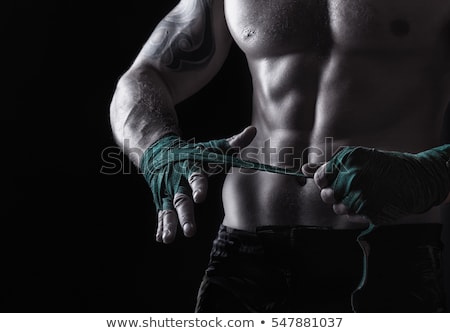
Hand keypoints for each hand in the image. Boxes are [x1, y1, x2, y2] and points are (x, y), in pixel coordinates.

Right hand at [147, 126, 256, 242]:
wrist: (160, 151)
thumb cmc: (193, 152)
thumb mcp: (211, 147)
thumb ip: (233, 143)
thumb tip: (253, 131)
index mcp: (190, 167)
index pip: (195, 177)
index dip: (198, 186)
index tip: (200, 198)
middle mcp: (177, 181)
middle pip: (180, 199)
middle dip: (185, 215)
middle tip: (190, 232)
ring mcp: (167, 192)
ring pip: (168, 209)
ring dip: (169, 224)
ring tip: (170, 240)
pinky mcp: (161, 199)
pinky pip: (161, 214)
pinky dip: (161, 227)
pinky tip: (161, 239)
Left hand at [302, 146, 449, 224]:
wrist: (417, 180)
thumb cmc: (384, 166)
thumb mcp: (358, 158)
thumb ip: (330, 166)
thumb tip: (304, 169)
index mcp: (350, 160)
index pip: (321, 177)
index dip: (324, 181)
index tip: (330, 181)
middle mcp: (354, 178)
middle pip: (327, 195)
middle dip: (335, 193)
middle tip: (351, 187)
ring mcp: (363, 197)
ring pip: (338, 208)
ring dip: (347, 204)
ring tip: (364, 193)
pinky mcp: (371, 212)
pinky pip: (352, 217)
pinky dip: (358, 212)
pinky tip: (371, 201)